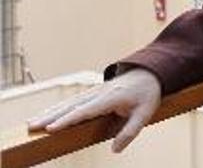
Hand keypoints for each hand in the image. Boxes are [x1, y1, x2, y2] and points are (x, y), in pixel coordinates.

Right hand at [28, 68, 161, 152]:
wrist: (149, 72)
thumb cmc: (147, 94)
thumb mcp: (145, 114)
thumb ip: (130, 132)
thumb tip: (115, 150)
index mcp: (111, 98)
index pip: (86, 110)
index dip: (68, 120)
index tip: (51, 128)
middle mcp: (99, 93)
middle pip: (71, 106)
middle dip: (51, 116)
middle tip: (32, 126)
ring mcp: (94, 91)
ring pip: (68, 102)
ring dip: (50, 112)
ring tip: (32, 122)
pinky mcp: (92, 93)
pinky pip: (72, 101)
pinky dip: (57, 108)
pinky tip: (45, 115)